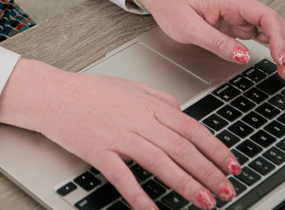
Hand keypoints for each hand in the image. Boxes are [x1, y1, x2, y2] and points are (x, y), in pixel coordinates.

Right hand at [0, 60, 239, 209]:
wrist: (52, 94)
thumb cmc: (87, 91)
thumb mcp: (130, 86)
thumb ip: (158, 98)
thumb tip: (179, 110)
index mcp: (150, 105)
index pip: (192, 128)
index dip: (216, 149)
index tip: (232, 165)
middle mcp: (139, 120)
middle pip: (183, 148)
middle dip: (209, 172)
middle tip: (227, 190)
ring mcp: (120, 136)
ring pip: (161, 162)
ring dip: (186, 184)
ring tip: (204, 202)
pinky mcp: (99, 151)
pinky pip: (124, 178)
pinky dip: (140, 197)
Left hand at [133, 0, 284, 79]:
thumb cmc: (172, 8)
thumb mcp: (189, 28)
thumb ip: (216, 42)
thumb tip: (243, 56)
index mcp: (232, 1)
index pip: (267, 16)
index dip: (279, 39)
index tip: (281, 60)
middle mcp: (242, 6)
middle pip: (277, 25)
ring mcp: (243, 15)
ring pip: (276, 31)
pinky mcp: (241, 24)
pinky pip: (266, 36)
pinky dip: (278, 49)